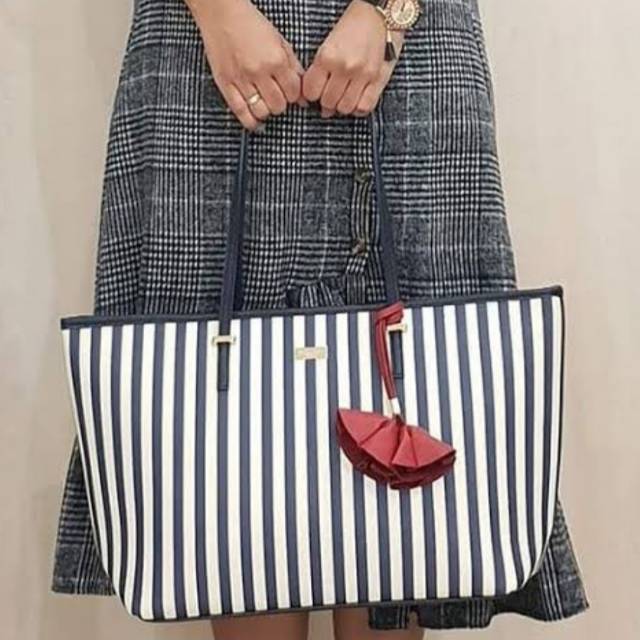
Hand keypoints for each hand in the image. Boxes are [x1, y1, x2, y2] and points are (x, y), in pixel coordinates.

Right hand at [186, 0, 305, 129]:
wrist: (221, 12)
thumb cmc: (251, 24)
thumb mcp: (279, 41)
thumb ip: (293, 67)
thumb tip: (303, 96)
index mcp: (276, 60)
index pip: (293, 93)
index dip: (294, 96)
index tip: (289, 93)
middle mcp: (259, 72)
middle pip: (279, 106)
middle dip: (281, 104)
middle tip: (277, 97)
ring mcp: (241, 79)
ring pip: (261, 111)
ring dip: (266, 111)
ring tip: (265, 104)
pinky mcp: (225, 84)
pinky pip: (240, 112)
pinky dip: (251, 122)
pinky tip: (256, 122)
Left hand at [302, 0, 404, 117]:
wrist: (378, 16)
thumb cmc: (351, 29)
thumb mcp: (327, 45)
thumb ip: (319, 71)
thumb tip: (317, 102)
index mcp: (327, 56)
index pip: (311, 92)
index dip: (311, 96)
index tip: (316, 93)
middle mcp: (344, 67)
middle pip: (328, 103)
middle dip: (326, 102)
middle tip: (331, 95)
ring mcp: (363, 74)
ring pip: (345, 108)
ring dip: (342, 106)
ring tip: (343, 97)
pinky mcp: (378, 79)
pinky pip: (364, 107)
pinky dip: (358, 109)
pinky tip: (356, 101)